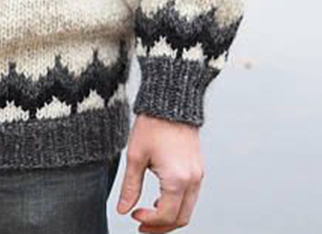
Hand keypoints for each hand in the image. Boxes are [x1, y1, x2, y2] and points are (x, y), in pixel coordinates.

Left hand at [115, 113, 204, 231]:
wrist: (171, 101)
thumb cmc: (153, 124)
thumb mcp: (135, 155)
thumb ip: (130, 186)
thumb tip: (123, 209)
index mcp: (177, 179)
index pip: (165, 215)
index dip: (149, 222)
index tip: (133, 216)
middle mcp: (192, 180)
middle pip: (180, 218)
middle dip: (160, 226)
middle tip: (141, 224)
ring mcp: (198, 175)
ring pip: (187, 209)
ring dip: (169, 216)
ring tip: (148, 214)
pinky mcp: (198, 168)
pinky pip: (191, 196)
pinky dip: (176, 204)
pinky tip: (160, 198)